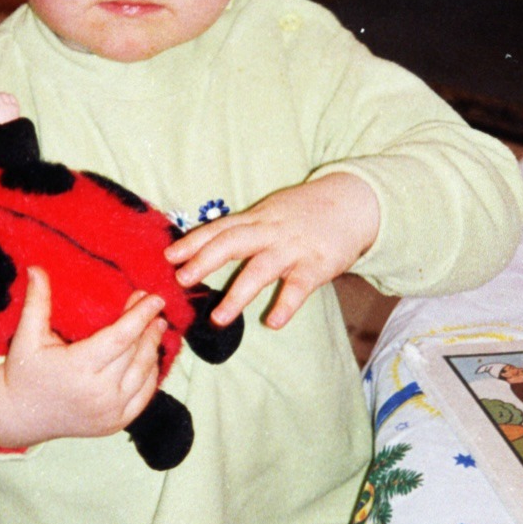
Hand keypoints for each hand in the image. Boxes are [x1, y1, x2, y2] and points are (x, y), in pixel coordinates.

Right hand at [0, 267, 166, 449]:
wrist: (20, 417)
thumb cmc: (23, 372)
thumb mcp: (27, 336)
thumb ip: (37, 301)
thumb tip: (36, 267)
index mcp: (78, 368)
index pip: (120, 337)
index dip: (140, 315)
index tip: (154, 298)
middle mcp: (99, 393)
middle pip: (136, 352)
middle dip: (148, 326)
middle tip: (154, 307)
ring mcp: (110, 412)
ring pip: (145, 373)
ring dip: (153, 347)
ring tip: (157, 326)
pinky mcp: (116, 423)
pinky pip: (144, 395)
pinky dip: (151, 373)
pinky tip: (150, 356)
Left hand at [164, 172, 380, 330]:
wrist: (353, 201)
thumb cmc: (305, 212)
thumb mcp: (271, 213)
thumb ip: (245, 229)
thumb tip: (207, 247)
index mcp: (257, 219)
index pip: (219, 228)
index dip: (193, 241)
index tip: (169, 256)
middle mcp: (270, 231)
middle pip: (232, 243)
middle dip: (204, 261)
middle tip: (181, 280)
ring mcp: (293, 248)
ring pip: (260, 269)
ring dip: (238, 294)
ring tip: (218, 318)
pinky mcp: (317, 264)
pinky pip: (298, 287)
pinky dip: (286, 305)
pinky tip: (273, 322)